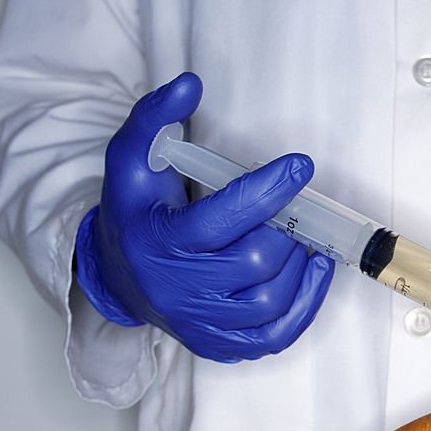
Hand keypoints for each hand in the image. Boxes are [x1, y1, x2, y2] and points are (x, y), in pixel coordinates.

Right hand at [74, 72, 333, 361]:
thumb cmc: (135, 213)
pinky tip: (312, 269)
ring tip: (302, 236)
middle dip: (285, 229)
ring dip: (298, 263)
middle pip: (253, 261)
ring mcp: (199, 323)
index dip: (267, 191)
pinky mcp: (220, 345)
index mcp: (156, 241)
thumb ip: (154, 118)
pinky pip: (277, 334)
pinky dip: (306, 303)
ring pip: (269, 299)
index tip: (300, 166)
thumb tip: (190, 85)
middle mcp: (176, 289)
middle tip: (295, 209)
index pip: (221, 218)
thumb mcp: (132, 160)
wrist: (119, 277)